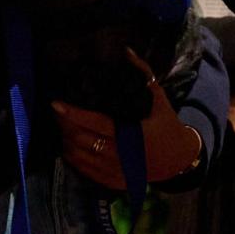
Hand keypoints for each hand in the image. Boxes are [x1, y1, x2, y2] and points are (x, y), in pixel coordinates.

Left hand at [53, 51, 205, 190]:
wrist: (178, 160)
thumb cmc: (168, 126)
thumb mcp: (159, 99)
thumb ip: (144, 75)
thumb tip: (126, 51)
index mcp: (131, 135)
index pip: (95, 123)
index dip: (73, 114)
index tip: (56, 103)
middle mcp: (119, 155)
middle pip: (81, 140)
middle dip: (65, 125)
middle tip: (58, 112)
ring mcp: (114, 171)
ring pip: (78, 156)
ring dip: (66, 141)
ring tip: (62, 126)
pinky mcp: (112, 182)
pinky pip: (84, 171)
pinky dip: (73, 157)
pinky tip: (69, 145)